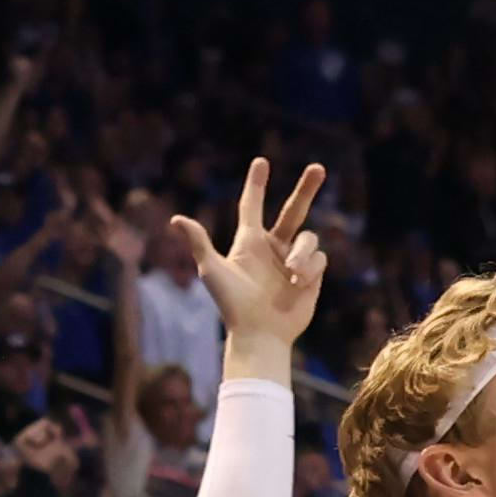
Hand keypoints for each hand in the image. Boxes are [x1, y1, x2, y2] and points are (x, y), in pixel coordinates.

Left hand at [167, 154, 332, 386]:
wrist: (260, 334)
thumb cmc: (232, 305)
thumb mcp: (213, 271)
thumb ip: (199, 242)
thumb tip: (176, 218)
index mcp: (249, 242)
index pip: (252, 206)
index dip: (256, 185)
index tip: (261, 162)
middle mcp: (273, 246)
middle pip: (294, 209)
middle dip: (306, 188)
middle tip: (318, 167)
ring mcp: (293, 260)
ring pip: (309, 237)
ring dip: (301, 253)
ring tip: (290, 273)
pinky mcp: (312, 274)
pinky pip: (319, 258)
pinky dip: (310, 268)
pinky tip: (297, 284)